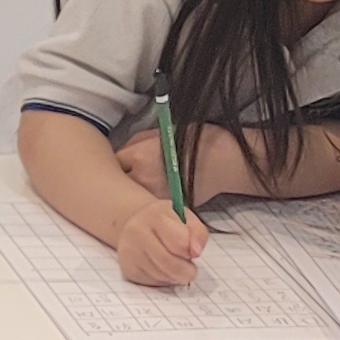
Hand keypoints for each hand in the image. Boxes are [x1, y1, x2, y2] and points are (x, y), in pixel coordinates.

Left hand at [115, 122, 260, 204]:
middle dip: (121, 180)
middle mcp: (145, 178)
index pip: (115, 162)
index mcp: (141, 156)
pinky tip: (152, 199)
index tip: (119, 163)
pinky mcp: (168, 207)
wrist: (223, 159)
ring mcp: (155, 195)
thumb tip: (122, 154)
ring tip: (139, 189)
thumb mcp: (161, 133)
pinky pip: (150, 206)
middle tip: (120, 180)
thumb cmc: (195, 140)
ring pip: (133, 199)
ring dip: (134, 194)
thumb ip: (137, 143)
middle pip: (120, 184)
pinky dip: (149, 203)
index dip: (117, 162)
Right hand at [115, 198, 212, 288]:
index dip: (191, 250)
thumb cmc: (166, 222)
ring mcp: (130, 252)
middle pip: (170, 263)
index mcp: (155, 216)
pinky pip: (153, 282)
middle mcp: (137, 232)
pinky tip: (161, 269)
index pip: (180, 243)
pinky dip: (163, 280)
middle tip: (190, 269)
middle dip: (187, 271)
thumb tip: (195, 253)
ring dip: (175, 276)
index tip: (191, 249)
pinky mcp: (128, 269)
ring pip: (162, 276)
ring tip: (174, 264)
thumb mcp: (185, 218)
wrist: (135, 225)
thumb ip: (197, 232)